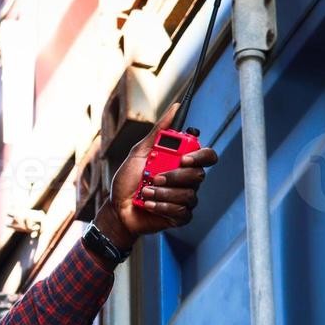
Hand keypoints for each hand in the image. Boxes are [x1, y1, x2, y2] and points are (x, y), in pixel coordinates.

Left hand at [94, 101, 219, 248]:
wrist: (117, 208)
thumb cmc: (128, 181)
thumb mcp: (140, 152)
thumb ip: (159, 132)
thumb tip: (175, 108)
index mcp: (182, 162)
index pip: (207, 156)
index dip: (201, 156)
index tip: (183, 158)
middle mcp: (187, 180)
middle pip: (199, 175)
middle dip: (174, 177)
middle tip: (154, 178)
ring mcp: (184, 199)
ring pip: (189, 195)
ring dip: (163, 193)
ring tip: (145, 193)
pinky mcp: (179, 217)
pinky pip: (181, 211)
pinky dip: (163, 207)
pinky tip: (149, 205)